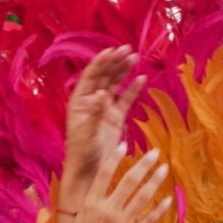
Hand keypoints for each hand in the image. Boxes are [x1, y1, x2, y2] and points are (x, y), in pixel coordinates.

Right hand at [54, 144, 170, 222]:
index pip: (104, 174)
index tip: (125, 145)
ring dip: (155, 181)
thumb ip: (91, 205)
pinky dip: (160, 208)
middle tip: (154, 152)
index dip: (115, 158)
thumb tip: (100, 190)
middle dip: (143, 164)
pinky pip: (150, 219)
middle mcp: (107, 210)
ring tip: (163, 169)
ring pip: (142, 197)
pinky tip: (168, 199)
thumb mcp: (77, 221)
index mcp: (90, 204)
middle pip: (128, 181)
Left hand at [63, 47, 144, 207]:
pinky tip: (142, 79)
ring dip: (124, 71)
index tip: (113, 50)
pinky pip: (125, 100)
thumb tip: (102, 94)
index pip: (91, 76)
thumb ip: (95, 114)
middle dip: (115, 62)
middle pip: (104, 76)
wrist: (89, 172)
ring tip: (135, 58)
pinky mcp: (116, 118)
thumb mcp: (87, 134)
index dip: (101, 62)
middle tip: (128, 50)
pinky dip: (133, 89)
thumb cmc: (82, 153)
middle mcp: (92, 101)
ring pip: (115, 85)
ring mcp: (105, 109)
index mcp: (80, 101)